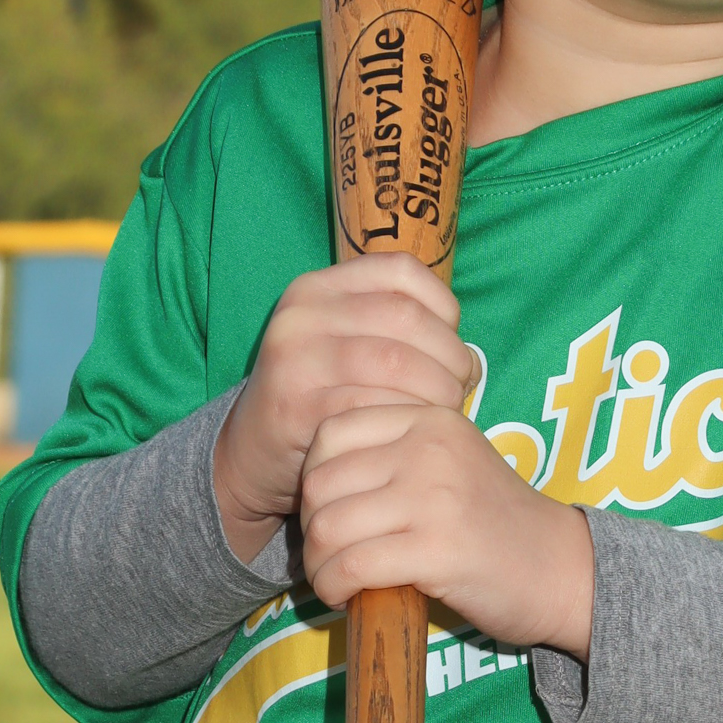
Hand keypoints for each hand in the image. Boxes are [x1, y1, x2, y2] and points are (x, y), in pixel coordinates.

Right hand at [213, 260, 475, 564]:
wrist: (254, 452)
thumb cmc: (320, 396)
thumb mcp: (345, 343)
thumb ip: (398, 332)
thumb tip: (468, 356)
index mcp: (318, 286)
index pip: (401, 271)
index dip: (444, 306)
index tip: (452, 343)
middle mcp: (303, 313)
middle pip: (406, 316)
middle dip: (450, 356)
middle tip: (461, 388)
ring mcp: (296, 357)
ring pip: (396, 362)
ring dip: (437, 392)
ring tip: (444, 412)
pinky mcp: (297, 407)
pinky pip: (374, 407)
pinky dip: (406, 419)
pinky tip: (411, 431)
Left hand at [298, 402, 594, 659]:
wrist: (561, 569)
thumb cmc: (494, 523)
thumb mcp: (449, 462)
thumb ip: (394, 453)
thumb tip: (312, 480)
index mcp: (429, 419)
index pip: (331, 431)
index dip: (312, 476)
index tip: (329, 510)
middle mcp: (429, 449)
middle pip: (321, 482)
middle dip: (311, 527)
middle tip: (327, 554)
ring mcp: (434, 499)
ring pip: (329, 527)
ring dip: (318, 565)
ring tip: (332, 580)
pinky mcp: (437, 551)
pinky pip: (352, 566)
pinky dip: (334, 587)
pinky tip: (346, 597)